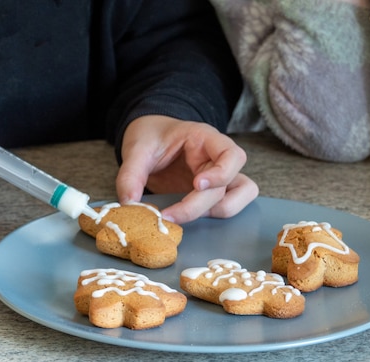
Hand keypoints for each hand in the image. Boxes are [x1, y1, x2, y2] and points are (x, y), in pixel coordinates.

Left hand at [116, 115, 258, 223]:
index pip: (231, 155)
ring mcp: (220, 175)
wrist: (149, 138)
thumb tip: (129, 203)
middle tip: (168, 215)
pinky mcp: (213, 191)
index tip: (197, 184)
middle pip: (227, 185)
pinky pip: (228, 204)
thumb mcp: (136, 150)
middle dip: (198, 205)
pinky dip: (213, 215)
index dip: (221, 173)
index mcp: (204, 138)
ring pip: (240, 197)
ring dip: (214, 211)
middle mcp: (218, 157)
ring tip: (180, 215)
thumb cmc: (150, 137)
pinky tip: (186, 215)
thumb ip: (131, 175)